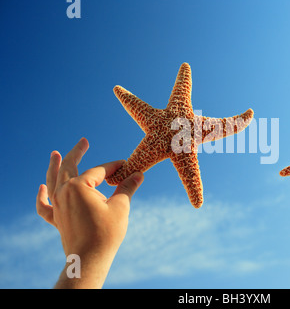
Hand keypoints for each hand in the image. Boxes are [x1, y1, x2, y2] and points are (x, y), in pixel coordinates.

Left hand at [36, 138, 143, 287]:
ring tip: (55, 154)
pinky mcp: (56, 218)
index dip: (114, 166)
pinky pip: (44, 205)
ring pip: (53, 181)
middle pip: (70, 167)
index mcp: (79, 186)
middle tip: (84, 141)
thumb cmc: (106, 232)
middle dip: (78, 152)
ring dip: (54, 166)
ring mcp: (57, 205)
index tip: (126, 165)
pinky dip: (41, 196)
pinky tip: (42, 187)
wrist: (89, 258)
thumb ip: (127, 187)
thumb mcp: (121, 206)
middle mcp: (64, 192)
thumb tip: (139, 174)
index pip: (98, 170)